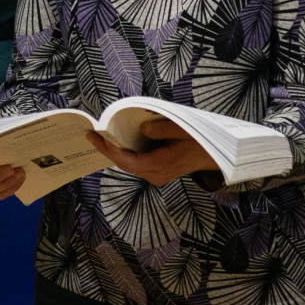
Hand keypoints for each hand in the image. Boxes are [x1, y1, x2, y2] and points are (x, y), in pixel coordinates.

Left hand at [87, 117, 217, 185]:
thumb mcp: (183, 129)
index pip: (127, 161)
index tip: (93, 136)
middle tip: (91, 135)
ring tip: (100, 137)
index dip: (108, 149)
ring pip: (129, 165)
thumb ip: (161, 129)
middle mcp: (156, 174)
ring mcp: (156, 176)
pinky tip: (117, 143)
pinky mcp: (156, 173)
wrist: (213, 155)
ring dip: (114, 152)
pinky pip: (135, 164)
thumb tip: (143, 129)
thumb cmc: (199, 141)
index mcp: (161, 164)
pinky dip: (124, 154)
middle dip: (107, 150)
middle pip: (124, 164)